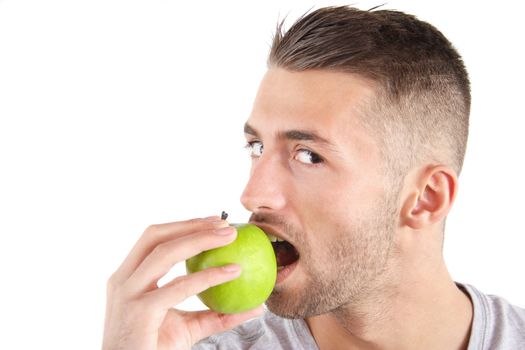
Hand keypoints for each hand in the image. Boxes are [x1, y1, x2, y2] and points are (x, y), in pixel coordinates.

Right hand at [102, 217, 264, 349]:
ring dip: (199, 239)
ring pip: (164, 252)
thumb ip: (217, 313)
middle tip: (225, 223)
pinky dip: (208, 276)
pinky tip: (232, 271)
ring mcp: (128, 294)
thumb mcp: (188, 327)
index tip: (215, 222)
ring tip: (229, 237)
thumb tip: (256, 306)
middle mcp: (123, 280)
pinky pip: (179, 287)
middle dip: (191, 224)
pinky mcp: (139, 312)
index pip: (155, 239)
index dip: (185, 225)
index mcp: (129, 277)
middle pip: (155, 236)